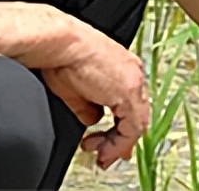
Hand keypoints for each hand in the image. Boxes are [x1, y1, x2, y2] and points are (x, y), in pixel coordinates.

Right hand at [39, 24, 150, 168]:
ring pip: (137, 123)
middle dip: (122, 141)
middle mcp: (133, 74)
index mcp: (124, 69)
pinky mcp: (128, 91)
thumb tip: (92, 120)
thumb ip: (90, 108)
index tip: (110, 143)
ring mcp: (133, 81)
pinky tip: (104, 149)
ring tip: (102, 154)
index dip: (122, 129)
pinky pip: (133, 126)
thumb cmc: (62, 57)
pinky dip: (119, 142)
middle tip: (108, 155)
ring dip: (119, 144)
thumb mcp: (76, 90)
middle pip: (138, 115)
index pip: (132, 106)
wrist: (61, 43)